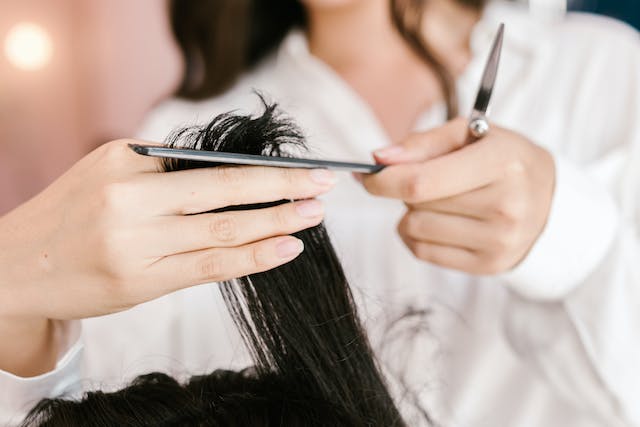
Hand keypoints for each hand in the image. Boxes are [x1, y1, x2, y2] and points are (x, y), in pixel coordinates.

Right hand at [0, 139, 335, 320]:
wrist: (16, 266)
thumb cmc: (73, 214)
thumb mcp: (110, 172)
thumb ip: (166, 170)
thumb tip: (236, 172)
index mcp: (126, 163)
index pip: (210, 163)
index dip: (262, 168)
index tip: (301, 168)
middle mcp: (131, 200)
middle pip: (225, 190)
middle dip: (282, 186)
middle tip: (325, 184)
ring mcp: (137, 243)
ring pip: (223, 230)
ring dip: (275, 221)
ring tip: (313, 215)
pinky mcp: (141, 281)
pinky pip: (209, 267)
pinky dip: (251, 258)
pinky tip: (285, 249)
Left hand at [359, 118, 554, 274]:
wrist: (552, 202)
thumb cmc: (504, 160)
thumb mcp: (471, 135)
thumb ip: (423, 143)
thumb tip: (380, 158)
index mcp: (502, 163)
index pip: (422, 182)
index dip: (383, 180)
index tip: (366, 174)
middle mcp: (506, 206)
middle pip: (415, 205)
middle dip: (404, 189)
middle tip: (424, 178)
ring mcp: (500, 241)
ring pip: (414, 229)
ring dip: (410, 213)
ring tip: (437, 200)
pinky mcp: (490, 266)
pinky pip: (423, 253)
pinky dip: (416, 236)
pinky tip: (436, 221)